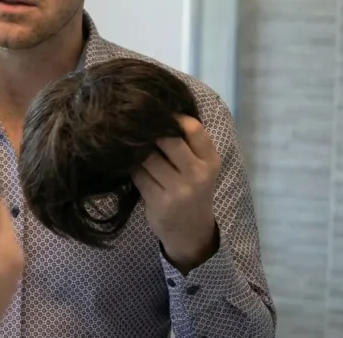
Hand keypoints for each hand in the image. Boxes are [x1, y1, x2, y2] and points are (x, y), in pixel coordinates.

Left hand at [132, 115, 221, 273]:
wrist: (191, 232)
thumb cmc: (192, 190)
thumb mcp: (200, 168)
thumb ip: (187, 144)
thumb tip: (157, 111)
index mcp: (210, 161)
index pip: (193, 128)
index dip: (173, 117)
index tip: (159, 114)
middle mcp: (198, 174)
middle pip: (167, 140)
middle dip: (150, 133)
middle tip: (137, 128)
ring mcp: (179, 190)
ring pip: (148, 157)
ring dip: (137, 152)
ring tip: (133, 149)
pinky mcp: (159, 202)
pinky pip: (138, 175)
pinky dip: (132, 169)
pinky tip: (133, 169)